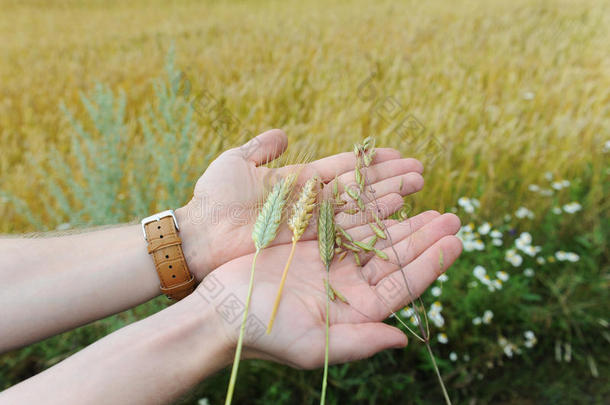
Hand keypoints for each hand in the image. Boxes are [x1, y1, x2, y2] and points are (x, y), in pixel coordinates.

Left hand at [176, 129, 424, 279]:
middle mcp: (311, 203)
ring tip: (417, 187)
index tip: (398, 154)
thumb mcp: (236, 162)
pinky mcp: (310, 243)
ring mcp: (312, 223)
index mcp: (298, 181)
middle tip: (420, 171)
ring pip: (358, 207)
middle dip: (388, 179)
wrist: (199, 236)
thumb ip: (261, 148)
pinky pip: (346, 229)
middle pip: (358, 188)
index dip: (370, 162)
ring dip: (388, 197)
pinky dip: (371, 219)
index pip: (343, 168)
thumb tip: (282, 132)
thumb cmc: (213, 199)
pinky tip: (396, 210)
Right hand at [198, 210, 461, 368]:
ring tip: (428, 204)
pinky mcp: (310, 244)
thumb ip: (360, 342)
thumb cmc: (264, 334)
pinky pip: (345, 222)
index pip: (402, 286)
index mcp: (355, 312)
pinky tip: (386, 197)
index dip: (431, 264)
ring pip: (374, 238)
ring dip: (401, 221)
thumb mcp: (313, 346)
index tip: (457, 242)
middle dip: (424, 238)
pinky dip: (366, 209)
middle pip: (394, 258)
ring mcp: (330, 264)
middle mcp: (347, 287)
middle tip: (454, 217)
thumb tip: (405, 341)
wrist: (221, 311)